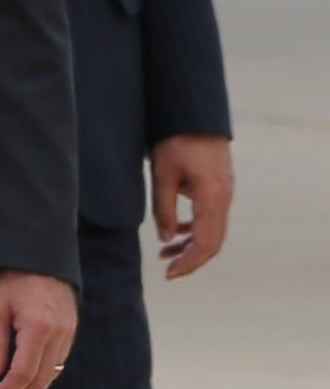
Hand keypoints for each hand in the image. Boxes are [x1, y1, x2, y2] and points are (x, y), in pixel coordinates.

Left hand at [0, 268, 82, 388]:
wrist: (42, 260)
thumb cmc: (14, 282)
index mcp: (38, 329)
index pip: (24, 372)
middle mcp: (58, 335)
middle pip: (41, 379)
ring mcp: (68, 334)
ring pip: (51, 374)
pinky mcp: (70, 332)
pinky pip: (57, 362)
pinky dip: (42, 377)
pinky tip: (26, 383)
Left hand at [153, 133, 233, 279]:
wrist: (193, 114)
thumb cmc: (176, 141)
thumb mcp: (162, 175)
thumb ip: (164, 209)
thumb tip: (166, 239)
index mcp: (213, 198)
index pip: (206, 242)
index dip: (189, 262)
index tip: (169, 274)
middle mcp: (224, 198)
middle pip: (213, 240)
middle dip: (191, 259)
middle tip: (167, 271)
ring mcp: (224, 192)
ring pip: (212, 229)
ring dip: (190, 244)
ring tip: (164, 254)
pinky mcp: (218, 186)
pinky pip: (210, 216)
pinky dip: (194, 229)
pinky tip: (174, 233)